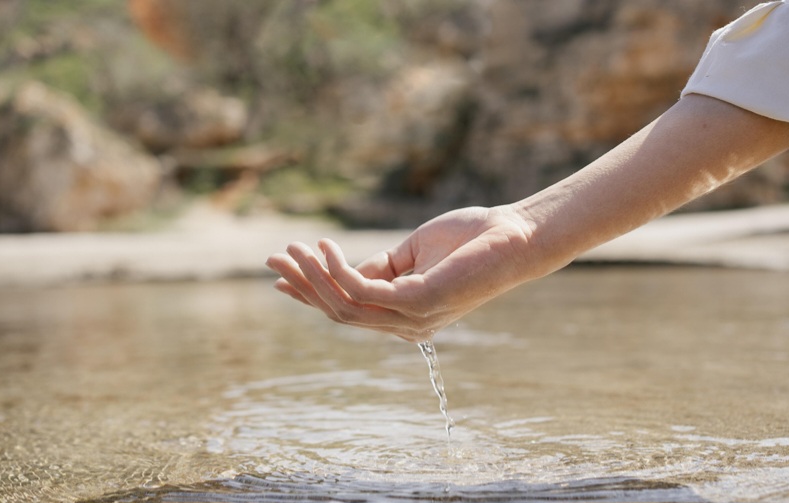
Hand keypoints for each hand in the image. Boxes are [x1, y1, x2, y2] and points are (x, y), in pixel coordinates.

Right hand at [265, 206, 538, 341]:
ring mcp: (412, 318)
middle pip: (338, 312)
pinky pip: (362, 291)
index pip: (348, 310)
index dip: (311, 294)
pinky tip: (325, 247)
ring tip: (293, 248)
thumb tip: (339, 268)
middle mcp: (406, 325)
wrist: (515, 235)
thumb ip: (379, 267)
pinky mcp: (419, 303)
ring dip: (312, 276)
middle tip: (272, 258)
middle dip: (302, 285)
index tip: (280, 276)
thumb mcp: (412, 253)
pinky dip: (337, 269)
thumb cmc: (471, 239)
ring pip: (344, 306)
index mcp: (405, 315)